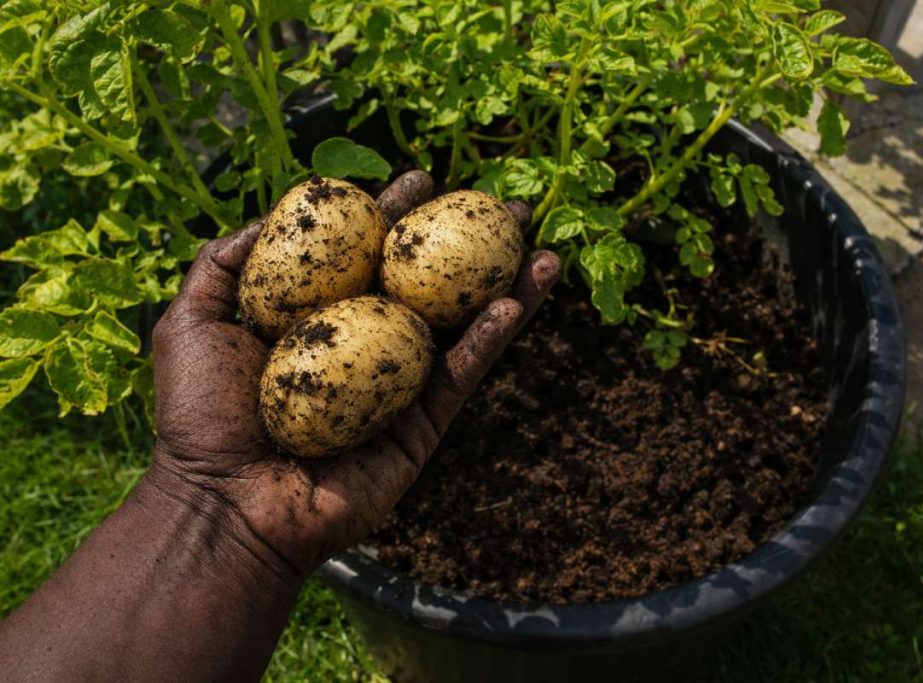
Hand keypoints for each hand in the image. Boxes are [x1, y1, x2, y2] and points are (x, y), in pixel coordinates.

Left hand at [149, 172, 558, 580]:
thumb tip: (264, 218)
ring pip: (459, 326)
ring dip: (504, 285)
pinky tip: (516, 299)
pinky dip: (491, 339)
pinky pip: (461, 375)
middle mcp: (365, 346)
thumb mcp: (191, 323)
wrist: (225, 501)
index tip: (420, 179)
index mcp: (317, 318)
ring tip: (539, 247)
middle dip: (468, 242)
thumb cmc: (199, 416)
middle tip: (503, 204)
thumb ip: (223, 265)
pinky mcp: (421, 426)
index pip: (365, 256)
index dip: (394, 216)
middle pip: (426, 283)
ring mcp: (398, 386)